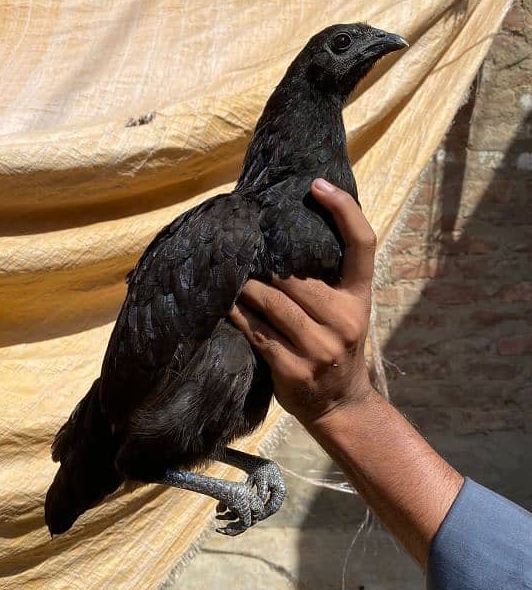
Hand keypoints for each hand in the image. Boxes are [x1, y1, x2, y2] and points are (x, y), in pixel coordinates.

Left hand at [229, 178, 376, 426]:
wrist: (341, 405)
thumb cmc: (335, 348)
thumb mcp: (345, 312)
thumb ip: (326, 282)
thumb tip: (283, 240)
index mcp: (359, 298)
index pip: (362, 243)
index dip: (343, 209)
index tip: (317, 185)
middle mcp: (345, 319)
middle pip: (294, 276)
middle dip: (264, 267)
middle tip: (240, 253)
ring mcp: (321, 347)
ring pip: (271, 301)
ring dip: (244, 290)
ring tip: (230, 281)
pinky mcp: (295, 368)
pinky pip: (257, 332)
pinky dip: (238, 317)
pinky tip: (227, 308)